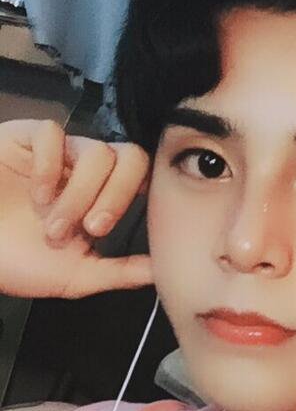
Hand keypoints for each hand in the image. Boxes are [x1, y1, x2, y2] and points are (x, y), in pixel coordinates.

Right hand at [0, 119, 153, 298]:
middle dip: (116, 196)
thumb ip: (122, 272)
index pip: (141, 177)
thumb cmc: (17, 261)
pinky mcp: (25, 138)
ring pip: (96, 152)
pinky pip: (53, 134)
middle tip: (92, 227)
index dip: (138, 196)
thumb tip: (163, 272)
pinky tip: (36, 194)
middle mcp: (86, 173)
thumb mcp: (76, 276)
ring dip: (78, 195)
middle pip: (130, 157)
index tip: (109, 229)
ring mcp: (58, 154)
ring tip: (51, 225)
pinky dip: (50, 168)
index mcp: (101, 199)